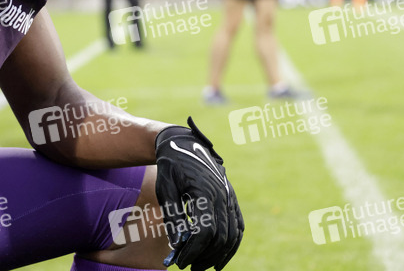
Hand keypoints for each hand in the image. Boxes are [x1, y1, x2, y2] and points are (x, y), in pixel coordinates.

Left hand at [155, 118, 243, 270]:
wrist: (185, 144)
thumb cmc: (171, 166)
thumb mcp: (165, 188)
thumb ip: (172, 215)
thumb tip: (177, 244)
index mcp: (205, 192)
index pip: (204, 231)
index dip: (193, 250)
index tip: (180, 262)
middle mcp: (222, 196)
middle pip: (220, 237)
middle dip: (205, 257)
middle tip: (189, 267)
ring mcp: (230, 197)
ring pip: (232, 235)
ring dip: (219, 255)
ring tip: (202, 266)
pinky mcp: (232, 199)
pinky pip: (238, 227)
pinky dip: (232, 245)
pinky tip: (220, 257)